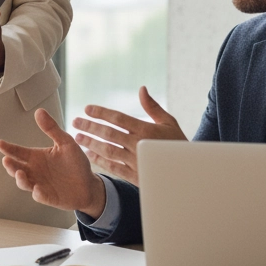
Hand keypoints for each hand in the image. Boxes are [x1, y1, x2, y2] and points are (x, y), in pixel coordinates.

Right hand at [0, 109, 107, 217]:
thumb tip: (39, 111)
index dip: (8, 148)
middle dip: (10, 165)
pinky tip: (37, 189)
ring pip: (24, 183)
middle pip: (16, 168)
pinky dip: (37, 194)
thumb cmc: (76, 163)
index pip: (19, 152)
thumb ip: (52, 129)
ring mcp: (40, 185)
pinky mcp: (49, 197)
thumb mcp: (66, 142)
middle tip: (6, 160)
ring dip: (20, 179)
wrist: (90, 185)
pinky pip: (40, 196)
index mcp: (37, 157)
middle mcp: (35, 171)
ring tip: (20, 173)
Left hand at [71, 86, 186, 185]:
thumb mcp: (169, 123)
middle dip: (90, 126)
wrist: (190, 173)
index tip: (87, 108)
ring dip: (91, 143)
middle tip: (76, 121)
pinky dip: (100, 161)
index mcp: (146, 130)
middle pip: (109, 133)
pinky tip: (89, 154)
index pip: (118, 118)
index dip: (101, 112)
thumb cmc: (178, 144)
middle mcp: (139, 145)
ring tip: (78, 137)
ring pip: (108, 150)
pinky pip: (114, 168)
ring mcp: (136, 162)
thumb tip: (142, 89)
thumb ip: (152, 107)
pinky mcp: (136, 176)